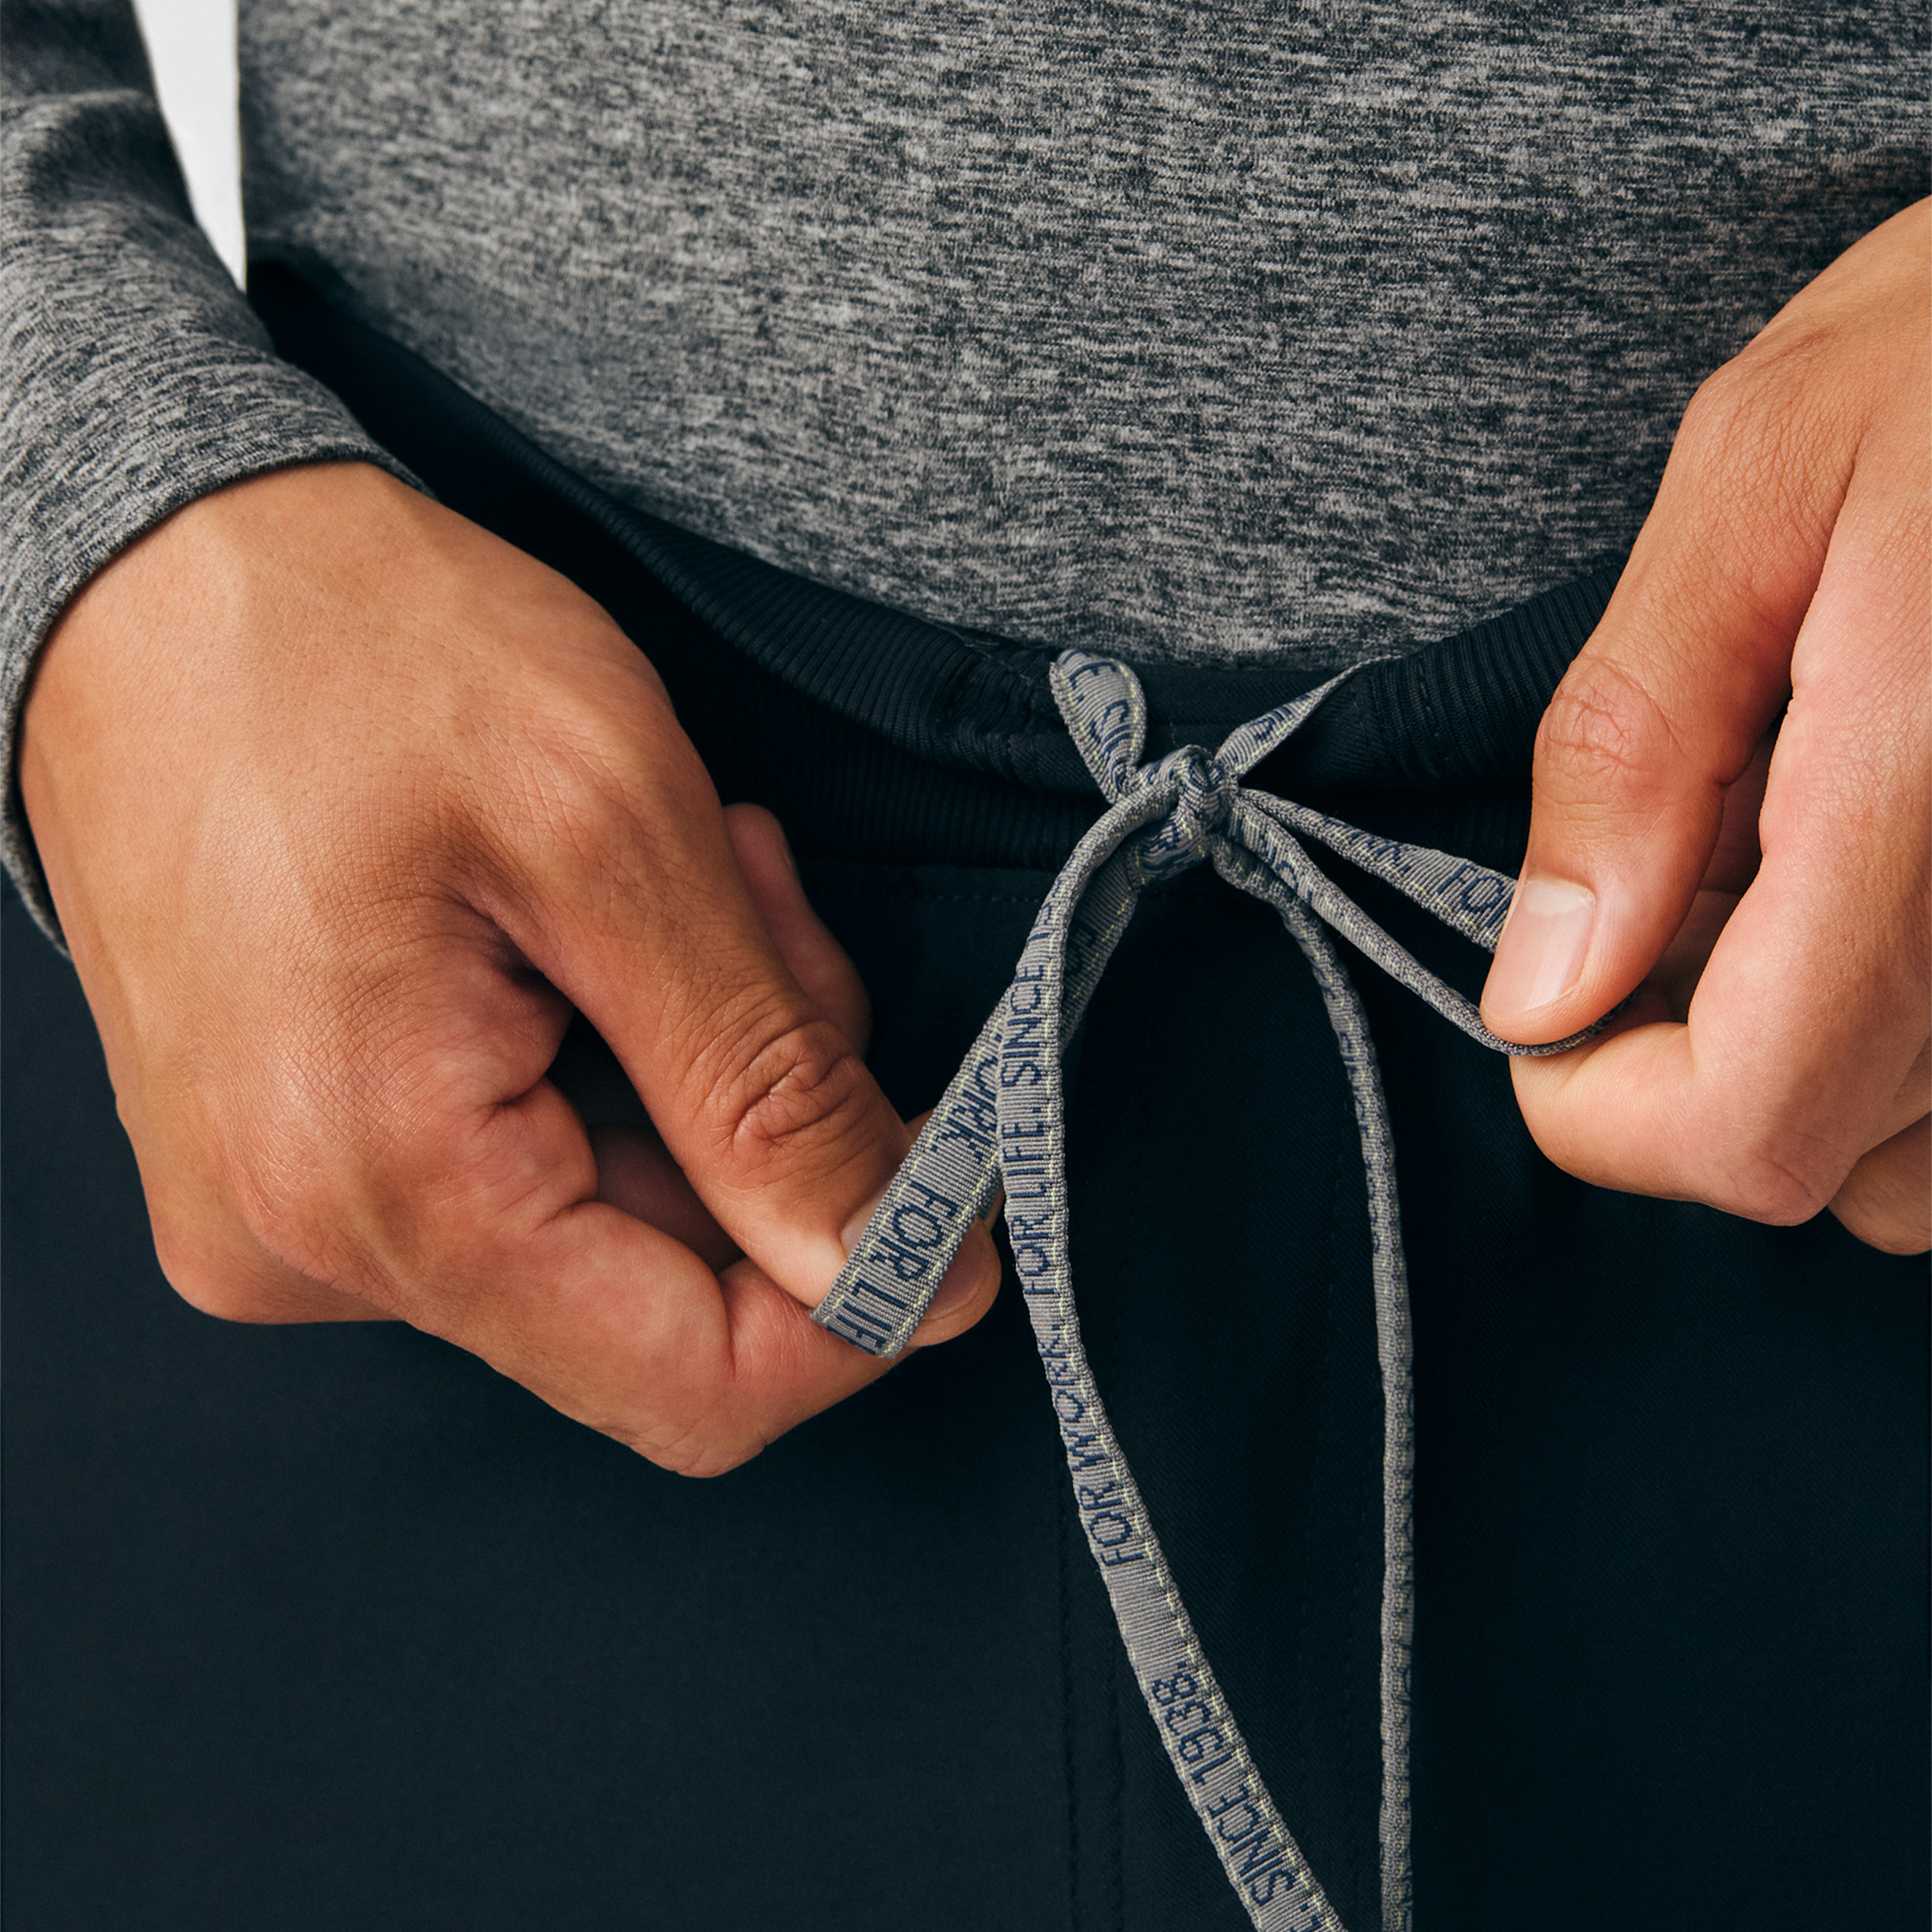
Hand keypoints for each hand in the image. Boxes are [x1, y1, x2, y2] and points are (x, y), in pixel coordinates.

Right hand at [19, 462, 999, 1472]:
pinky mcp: (304, 1153)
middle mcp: (313, 1248)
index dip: (861, 1302)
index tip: (950, 1175)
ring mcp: (295, 1208)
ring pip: (615, 1216)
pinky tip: (604, 911)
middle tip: (767, 908)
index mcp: (381, 1191)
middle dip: (773, 1115)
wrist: (152, 572)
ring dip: (701, 1058)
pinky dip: (619, 1049)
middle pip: (667, 1291)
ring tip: (682, 870)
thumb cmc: (358, 649)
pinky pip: (529, 1164)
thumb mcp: (614, 836)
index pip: (697, 1389)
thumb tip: (905, 1273)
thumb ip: (763, 1085)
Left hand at [1481, 199, 1928, 1254]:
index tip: (1547, 1011)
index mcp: (1924, 812)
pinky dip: (1912, 1039)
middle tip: (1678, 889)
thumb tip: (1541, 990)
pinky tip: (1884, 875)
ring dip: (1815, 1062)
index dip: (1603, 1112)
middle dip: (1696, 1067)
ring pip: (1928, 1165)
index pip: (1746, 1129)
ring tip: (1795, 868)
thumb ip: (1633, 748)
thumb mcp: (1761, 480)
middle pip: (1830, 1165)